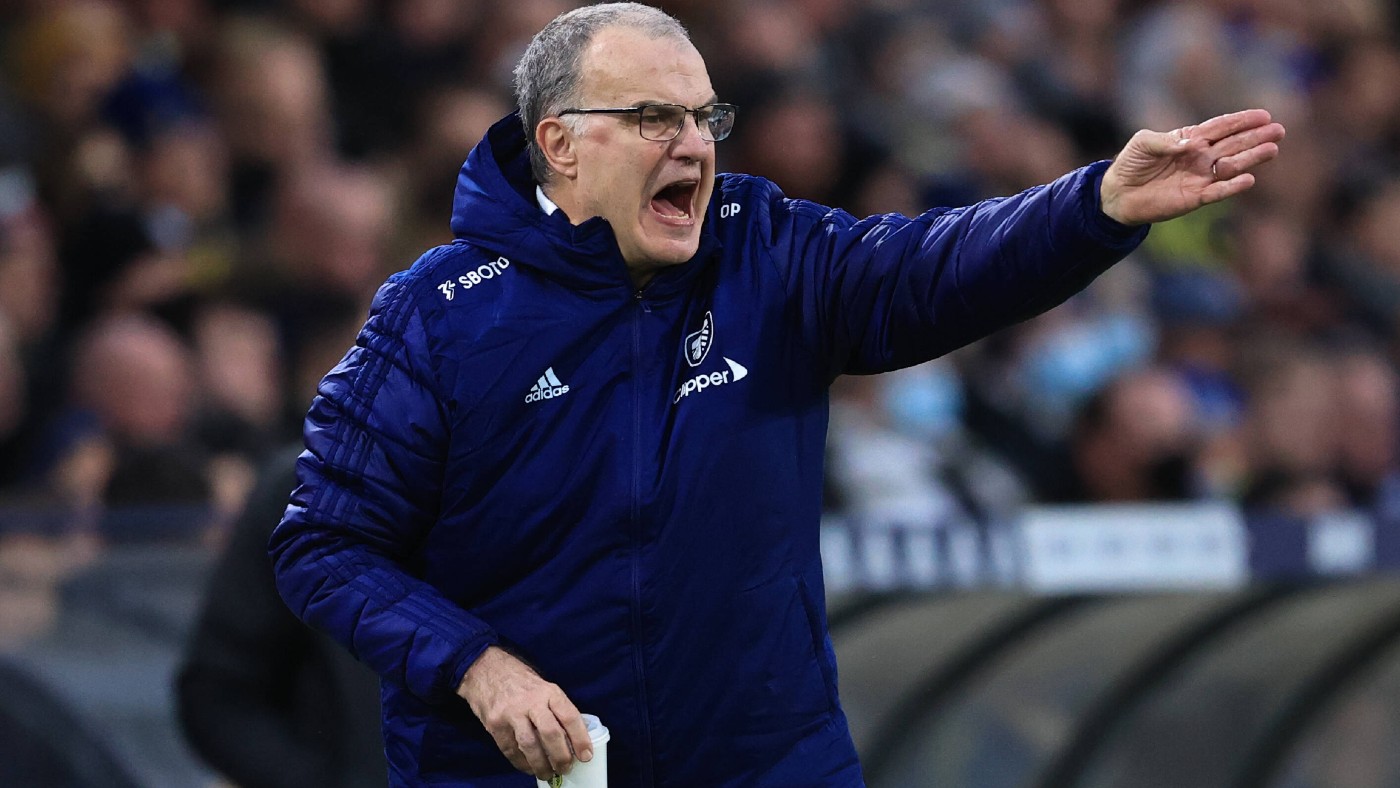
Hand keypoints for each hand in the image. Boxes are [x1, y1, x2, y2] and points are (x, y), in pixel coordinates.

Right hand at [457, 646, 593, 779]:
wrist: (486, 669)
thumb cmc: (521, 681)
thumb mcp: (543, 688)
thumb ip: (556, 710)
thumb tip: (573, 739)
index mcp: (549, 691)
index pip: (569, 716)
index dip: (580, 739)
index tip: (586, 756)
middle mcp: (531, 701)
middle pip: (551, 733)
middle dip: (561, 757)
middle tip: (566, 769)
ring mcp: (511, 713)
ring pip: (530, 745)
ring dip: (541, 765)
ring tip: (548, 774)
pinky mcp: (495, 724)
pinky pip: (510, 750)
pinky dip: (522, 763)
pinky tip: (529, 767)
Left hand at [1099, 109, 1285, 225]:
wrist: (1117, 193)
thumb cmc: (1131, 163)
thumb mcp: (1143, 143)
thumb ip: (1166, 141)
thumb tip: (1192, 144)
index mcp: (1191, 139)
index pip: (1221, 127)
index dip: (1242, 121)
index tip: (1264, 115)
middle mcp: (1201, 157)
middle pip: (1234, 145)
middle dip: (1256, 137)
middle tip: (1279, 131)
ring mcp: (1200, 177)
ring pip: (1231, 166)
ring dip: (1251, 158)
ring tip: (1271, 150)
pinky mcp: (1194, 198)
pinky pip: (1217, 192)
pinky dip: (1232, 187)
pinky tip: (1248, 180)